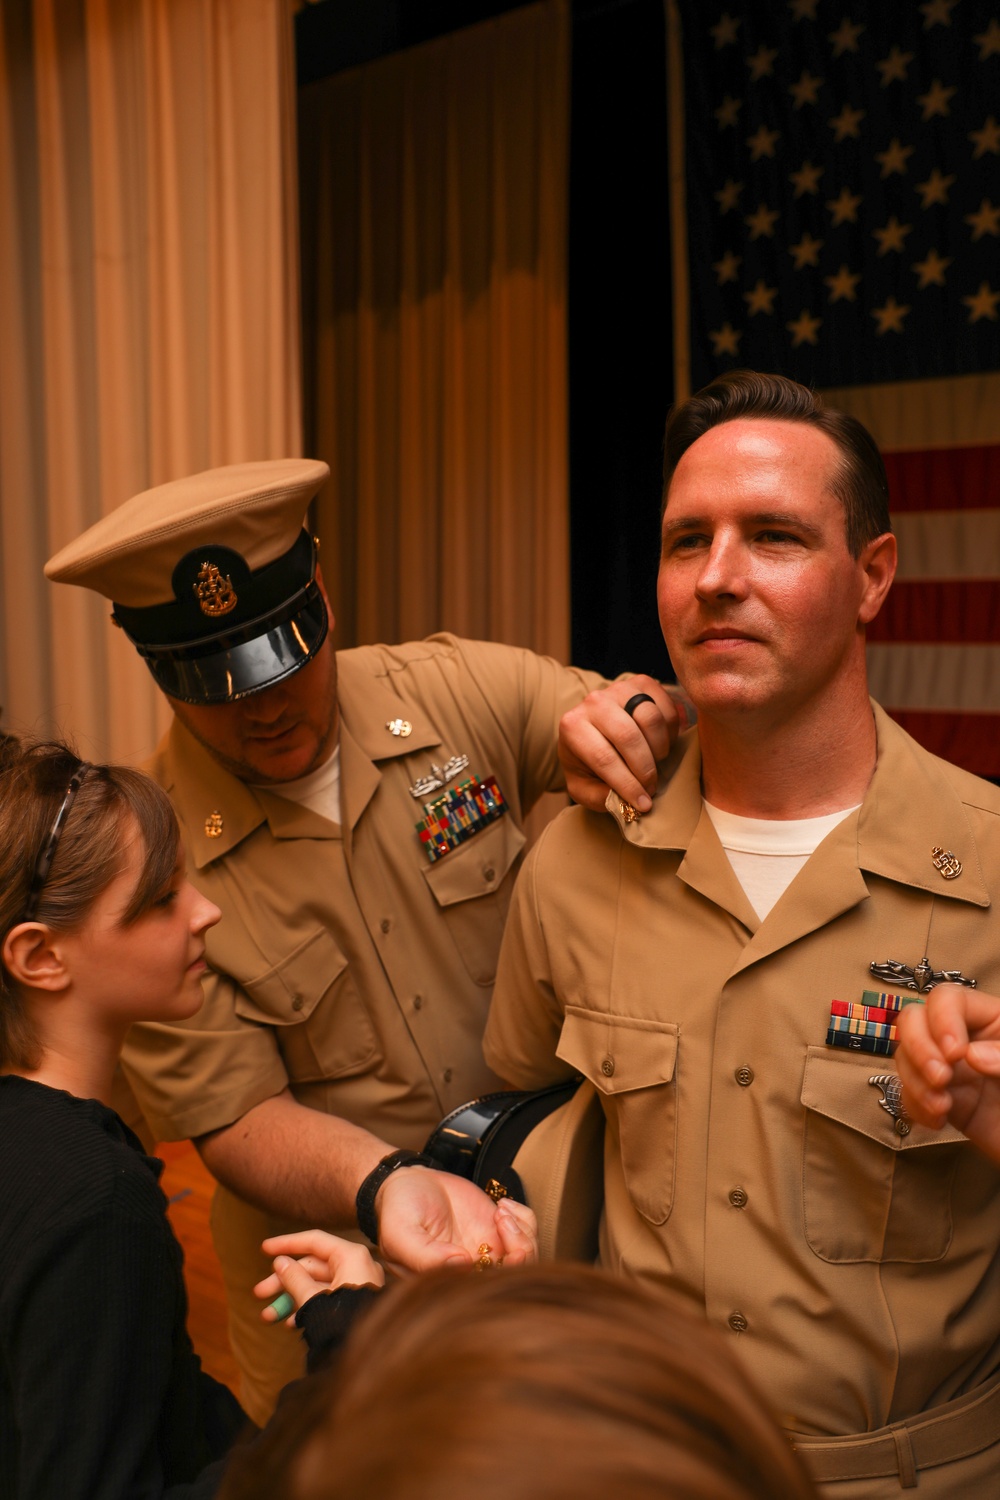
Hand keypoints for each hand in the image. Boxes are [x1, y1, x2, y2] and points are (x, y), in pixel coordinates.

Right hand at [255, 1230, 383, 1323]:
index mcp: (351, 1256)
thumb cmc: (343, 1322)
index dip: (287, 1243)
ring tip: (268, 1316)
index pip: (314, 1241)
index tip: (264, 1249)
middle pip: (313, 1267)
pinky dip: (309, 1307)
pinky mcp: (358, 1305)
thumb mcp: (312, 1299)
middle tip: (259, 1294)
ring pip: (318, 1286)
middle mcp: (357, 1266)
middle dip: (284, 1282)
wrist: (370, 1358)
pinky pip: (329, 1299)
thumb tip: (280, 1263)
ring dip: (291, 1299)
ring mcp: (359, 1286)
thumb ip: (294, 1278)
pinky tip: (290, 1323)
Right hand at [377, 1167, 538, 1275]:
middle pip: (515, 1280)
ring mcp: (488, 1253)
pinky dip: (525, 1218)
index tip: (499, 1250)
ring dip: (523, 1233)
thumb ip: (424, 1254)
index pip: (484, 1294)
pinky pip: (528, 1232)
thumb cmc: (398, 1209)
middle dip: (521, 1253)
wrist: (409, 1181)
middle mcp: (472, 1273)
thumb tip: (461, 1266)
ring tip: (501, 1211)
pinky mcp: (498, 1231)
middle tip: (503, 1223)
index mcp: (447, 1284)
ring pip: (528, 1258)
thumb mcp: (400, 1232)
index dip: (501, 1277)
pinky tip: (503, 1206)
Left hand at [558, 676, 686, 813]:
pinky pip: (667, 708)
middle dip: (645, 770)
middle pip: (629, 737)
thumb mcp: (583, 786)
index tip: (643, 803)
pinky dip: (671, 732)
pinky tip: (660, 745)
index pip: (603, 757)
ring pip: (651, 719)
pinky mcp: (643, 683)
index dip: (627, 784)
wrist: (595, 729)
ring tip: (654, 764)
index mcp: (572, 726)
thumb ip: (598, 797)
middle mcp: (593, 701)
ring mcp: (619, 688)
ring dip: (659, 749)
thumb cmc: (588, 762)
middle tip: (651, 787)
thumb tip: (624, 801)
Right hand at [896, 984, 999, 1163]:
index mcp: (993, 1019)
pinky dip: (914, 1105)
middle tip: (941, 1079)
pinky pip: (908, 1093)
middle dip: (919, 1049)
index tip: (955, 1054)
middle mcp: (966, 1038)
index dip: (942, 1021)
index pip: (948, 999)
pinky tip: (937, 1120)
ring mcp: (951, 1070)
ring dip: (915, 1081)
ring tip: (941, 1107)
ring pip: (906, 1056)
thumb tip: (971, 1057)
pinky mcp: (943, 1099)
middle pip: (915, 1019)